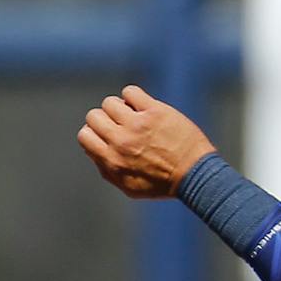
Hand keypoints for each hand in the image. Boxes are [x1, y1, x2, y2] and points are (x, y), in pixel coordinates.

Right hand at [78, 84, 213, 198]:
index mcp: (112, 159)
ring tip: (133, 116)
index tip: (108, 135)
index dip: (94, 133)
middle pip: (94, 116)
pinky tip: (143, 106)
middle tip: (122, 125)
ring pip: (110, 102)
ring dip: (120, 107)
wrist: (195, 175)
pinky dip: (133, 96)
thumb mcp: (129, 188)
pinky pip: (131, 92)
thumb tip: (92, 151)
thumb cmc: (163, 184)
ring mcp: (138, 124)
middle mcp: (121, 140)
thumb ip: (107, 170)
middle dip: (105, 119)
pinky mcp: (155, 111)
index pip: (85, 134)